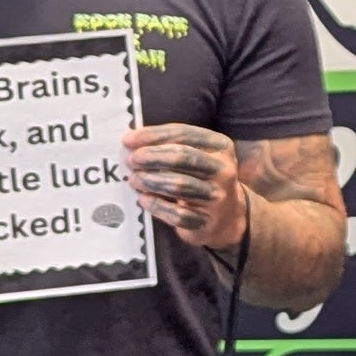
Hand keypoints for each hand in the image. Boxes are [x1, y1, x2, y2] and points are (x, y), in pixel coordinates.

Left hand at [122, 122, 248, 248]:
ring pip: (179, 185)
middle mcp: (223, 170)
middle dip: (152, 157)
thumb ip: (171, 146)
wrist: (227, 216)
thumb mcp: (198, 156)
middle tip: (131, 160)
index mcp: (221, 147)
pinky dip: (156, 205)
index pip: (184, 134)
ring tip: (134, 179)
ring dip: (151, 180)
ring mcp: (216, 197)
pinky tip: (143, 199)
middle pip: (183, 157)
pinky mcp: (206, 221)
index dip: (153, 135)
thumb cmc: (202, 179)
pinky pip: (177, 213)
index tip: (128, 140)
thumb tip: (133, 142)